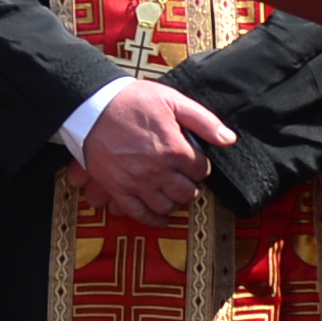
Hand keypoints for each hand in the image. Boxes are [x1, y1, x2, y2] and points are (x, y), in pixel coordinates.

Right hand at [74, 79, 238, 222]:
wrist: (93, 106)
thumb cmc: (133, 100)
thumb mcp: (172, 100)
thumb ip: (203, 121)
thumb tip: (228, 139)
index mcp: (175, 149)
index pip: (200, 170)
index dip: (199, 165)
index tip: (193, 161)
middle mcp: (158, 171)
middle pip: (186, 192)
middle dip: (190, 186)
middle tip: (184, 178)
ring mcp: (138, 183)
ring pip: (166, 206)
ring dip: (174, 202)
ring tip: (173, 193)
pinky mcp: (118, 189)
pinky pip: (140, 214)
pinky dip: (153, 219)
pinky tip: (161, 217)